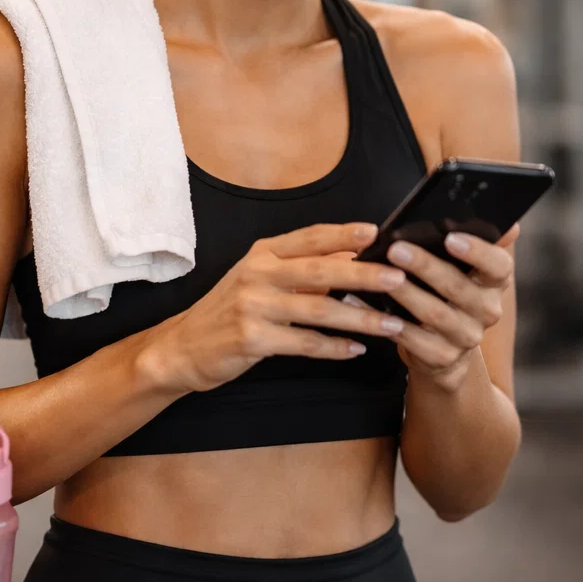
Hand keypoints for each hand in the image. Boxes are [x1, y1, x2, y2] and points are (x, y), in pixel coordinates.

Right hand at [142, 223, 411, 393]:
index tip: (376, 233)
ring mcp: (254, 307)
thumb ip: (301, 268)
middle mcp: (257, 274)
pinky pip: (303, 343)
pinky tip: (356, 349)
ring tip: (391, 324)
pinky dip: (333, 347)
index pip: (309, 237)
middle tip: (399, 277)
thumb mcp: (259, 279)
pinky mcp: (252, 339)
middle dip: (364, 275)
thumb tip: (352, 258)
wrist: (183, 347)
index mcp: (262, 254)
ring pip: (319, 310)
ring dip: (359, 318)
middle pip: (320, 271)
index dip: (343, 234)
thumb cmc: (229, 311)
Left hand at [384, 224, 519, 390]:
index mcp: (494, 283)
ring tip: (380, 277)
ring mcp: (466, 337)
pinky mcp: (443, 357)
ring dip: (406, 294)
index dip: (478, 252)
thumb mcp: (464, 268)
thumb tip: (506, 223)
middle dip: (426, 266)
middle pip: (459, 288)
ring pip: (436, 315)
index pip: (499, 266)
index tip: (451, 237)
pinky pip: (416, 342)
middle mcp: (487, 311)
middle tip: (396, 248)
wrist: (443, 347)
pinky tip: (374, 311)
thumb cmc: (448, 293)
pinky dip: (394, 326)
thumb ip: (474, 241)